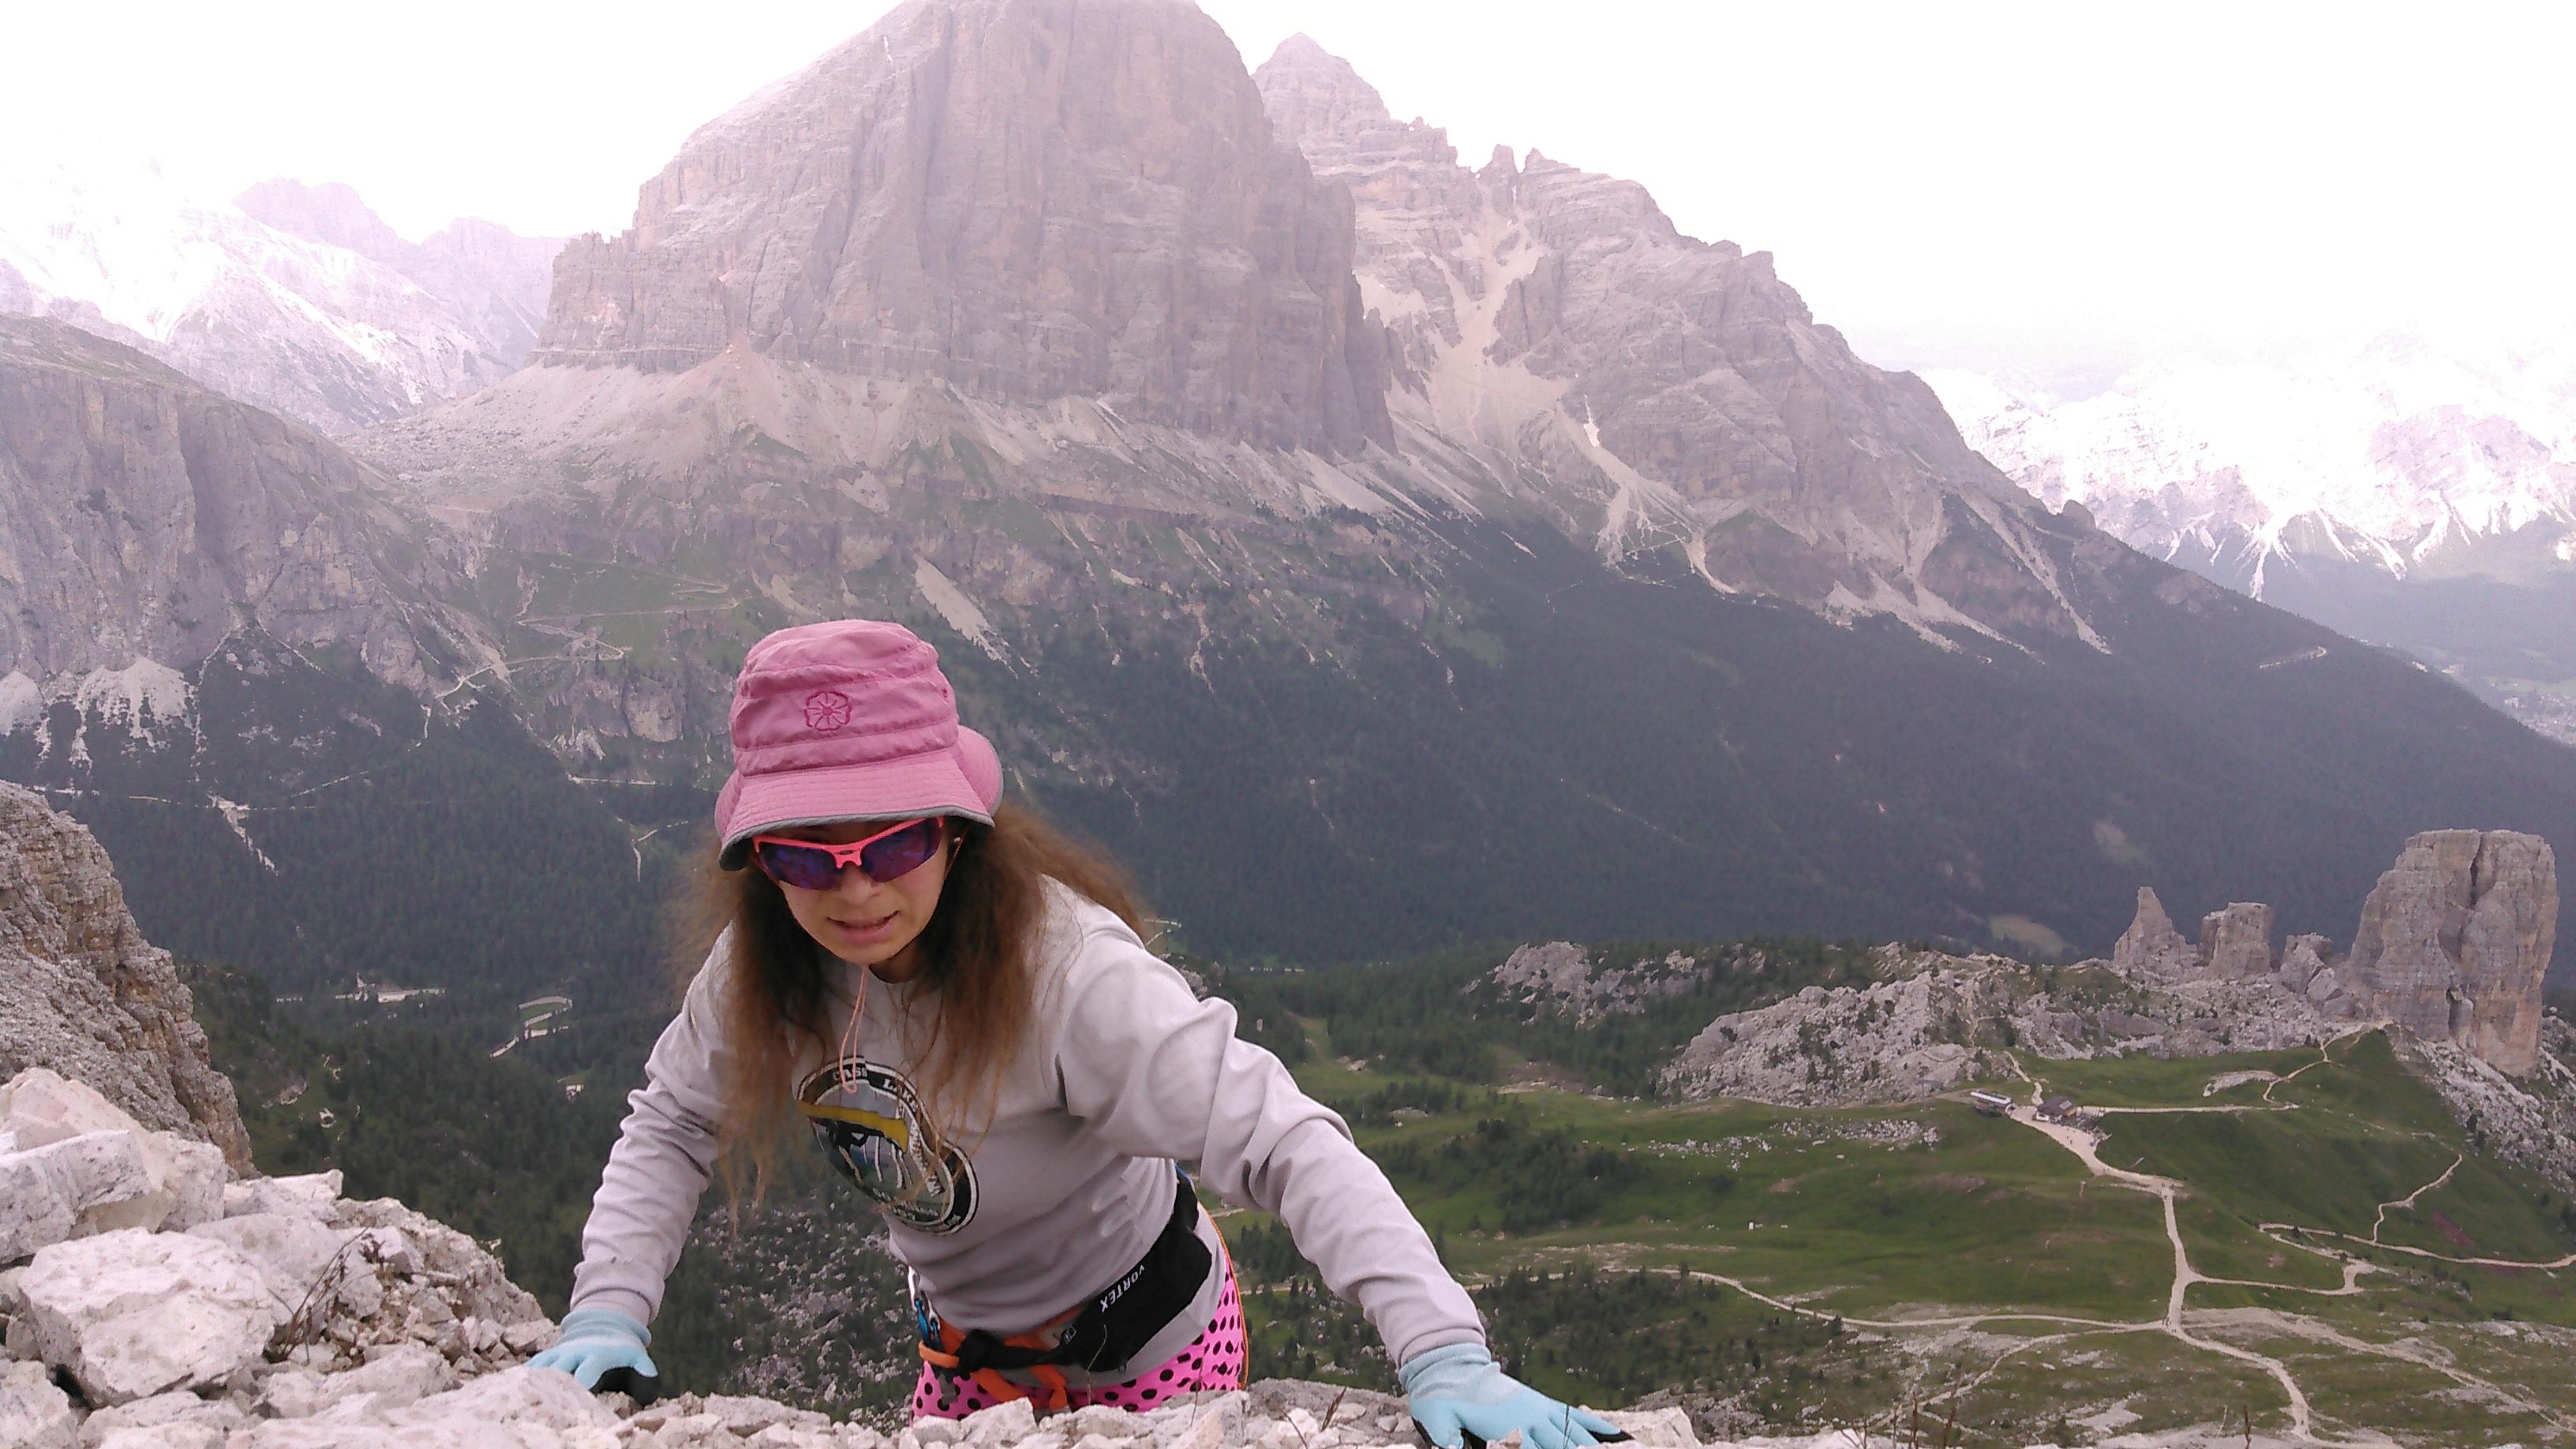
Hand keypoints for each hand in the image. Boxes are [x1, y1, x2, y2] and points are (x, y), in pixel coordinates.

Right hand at [529, 1306, 660, 1400]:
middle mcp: (574, 1353)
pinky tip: (513, 1390)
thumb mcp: (636, 1354)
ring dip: (533, 1381)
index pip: (587, 1370)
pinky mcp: (549, 1355)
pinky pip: (532, 1365)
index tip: (577, 1398)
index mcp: (596, 1355)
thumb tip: (651, 1378)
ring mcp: (559, 1353)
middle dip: (551, 1386)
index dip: (581, 1383)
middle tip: (544, 1405)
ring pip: (541, 1367)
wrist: (604, 1325)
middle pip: (559, 1370)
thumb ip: (645, 1367)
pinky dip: (523, 1377)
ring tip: (522, 1399)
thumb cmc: (621, 1348)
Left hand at [1400, 1343, 1627, 1448]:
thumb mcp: (1437, 1420)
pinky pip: (1573, 1416)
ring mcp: (1539, 1410)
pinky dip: (1596, 1427)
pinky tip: (1616, 1437)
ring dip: (1596, 1447)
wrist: (1449, 1366)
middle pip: (1566, 1446)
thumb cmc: (1441, 1398)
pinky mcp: (1541, 1404)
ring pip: (1576, 1433)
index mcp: (1509, 1428)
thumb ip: (1446, 1439)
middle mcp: (1531, 1419)